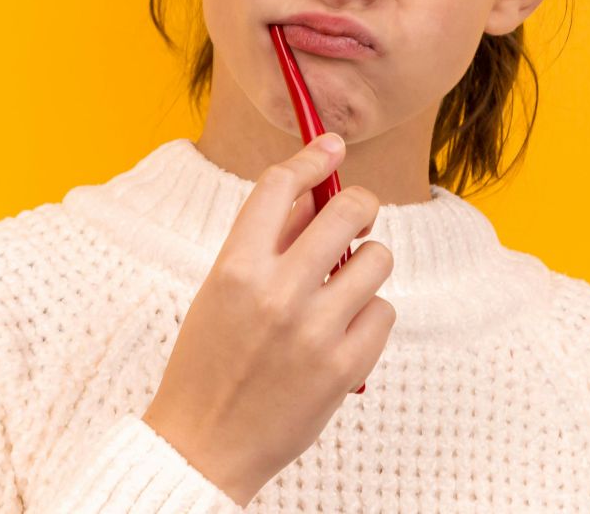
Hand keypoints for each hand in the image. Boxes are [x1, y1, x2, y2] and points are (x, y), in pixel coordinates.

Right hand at [140, 133, 395, 506]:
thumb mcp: (220, 291)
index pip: (280, 186)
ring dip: (366, 264)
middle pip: (347, 211)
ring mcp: (315, 331)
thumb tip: (313, 192)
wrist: (205, 444)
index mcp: (234, 267)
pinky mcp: (346, 368)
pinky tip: (344, 330)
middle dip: (359, 205)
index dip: (311, 157)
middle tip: (356, 217)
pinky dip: (370, 314)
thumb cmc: (209, 362)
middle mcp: (277, 293)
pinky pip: (385, 311)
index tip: (330, 146)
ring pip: (377, 259)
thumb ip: (265, 242)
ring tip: (344, 285)